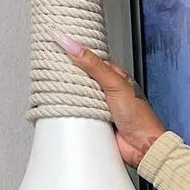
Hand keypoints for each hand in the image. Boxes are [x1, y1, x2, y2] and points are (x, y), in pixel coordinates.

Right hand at [50, 30, 166, 166]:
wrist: (142, 147)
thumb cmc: (139, 117)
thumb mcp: (115, 84)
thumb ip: (94, 65)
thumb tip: (73, 45)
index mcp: (114, 75)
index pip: (89, 58)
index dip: (74, 50)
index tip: (56, 41)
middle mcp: (106, 89)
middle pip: (80, 76)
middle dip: (66, 71)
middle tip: (47, 61)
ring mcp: (100, 105)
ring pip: (77, 94)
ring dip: (67, 92)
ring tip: (48, 80)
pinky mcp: (94, 121)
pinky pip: (77, 111)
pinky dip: (69, 108)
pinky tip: (60, 104)